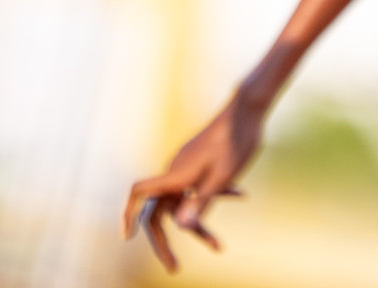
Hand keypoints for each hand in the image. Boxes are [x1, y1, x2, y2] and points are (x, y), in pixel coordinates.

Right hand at [121, 94, 262, 270]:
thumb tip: (181, 226)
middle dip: (166, 241)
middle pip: (161, 210)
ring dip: (198, 224)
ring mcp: (187, 167)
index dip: (127, 215)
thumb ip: (203, 200)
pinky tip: (241, 196)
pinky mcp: (202, 162)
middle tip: (175, 268)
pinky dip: (214, 196)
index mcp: (175, 174)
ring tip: (218, 247)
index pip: (138, 194)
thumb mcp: (223, 175)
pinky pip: (199, 187)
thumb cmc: (237, 140)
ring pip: (184, 202)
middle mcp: (175, 172)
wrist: (250, 108)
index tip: (126, 238)